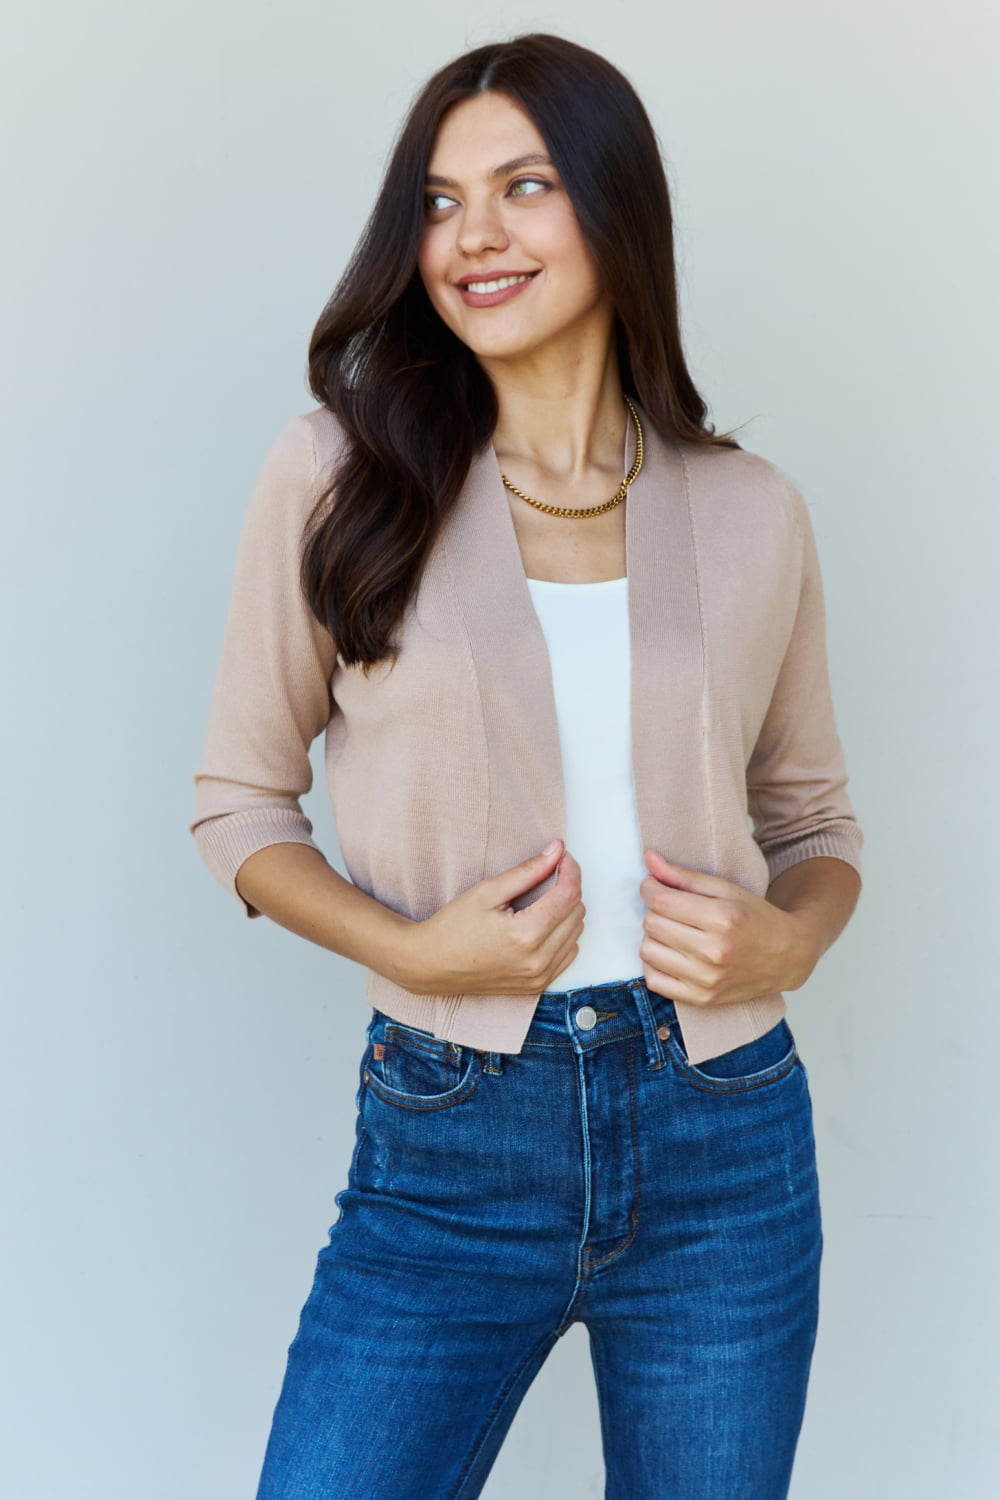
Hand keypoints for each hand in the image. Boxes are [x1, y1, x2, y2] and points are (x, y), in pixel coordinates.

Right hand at [394, 841, 585, 996]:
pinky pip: (567, 955)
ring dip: (567, 912)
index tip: (563, 857)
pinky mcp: (536, 986)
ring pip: (576, 935)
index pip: (568, 896)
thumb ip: (528, 871)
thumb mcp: (487, 891)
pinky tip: (543, 924)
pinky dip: (563, 936)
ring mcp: (538, 977)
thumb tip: (556, 851)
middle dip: (568, 889)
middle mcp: (537, 960)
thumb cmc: (452, 928)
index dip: (570, 871)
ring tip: (543, 899)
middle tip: (550, 873)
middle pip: (577, 914)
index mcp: (525, 935)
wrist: (429, 964)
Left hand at [638, 850, 820, 1007]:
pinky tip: (671, 954)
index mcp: (722, 918)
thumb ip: (684, 875)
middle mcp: (713, 952)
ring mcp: (706, 980)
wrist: (787, 957)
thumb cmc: (757, 919)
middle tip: (670, 908)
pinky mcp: (701, 999)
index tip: (654, 885)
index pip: (661, 901)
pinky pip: (653, 980)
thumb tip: (649, 859)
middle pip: (652, 924)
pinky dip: (655, 964)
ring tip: (673, 931)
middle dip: (655, 910)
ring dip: (654, 937)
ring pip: (647, 951)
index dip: (650, 888)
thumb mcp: (725, 889)